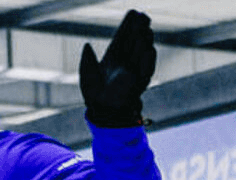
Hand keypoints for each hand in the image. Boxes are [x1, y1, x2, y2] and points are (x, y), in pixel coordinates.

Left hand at [79, 9, 155, 127]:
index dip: (128, 26)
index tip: (132, 12)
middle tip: (142, 15)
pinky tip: (149, 48)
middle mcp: (126, 60)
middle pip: (134, 41)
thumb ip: (87, 60)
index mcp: (114, 57)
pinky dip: (148, 58)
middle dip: (139, 28)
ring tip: (145, 27)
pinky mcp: (140, 81)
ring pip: (141, 52)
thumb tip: (86, 45)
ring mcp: (134, 69)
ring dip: (144, 39)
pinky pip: (146, 68)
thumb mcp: (87, 73)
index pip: (123, 38)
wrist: (102, 110)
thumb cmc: (93, 93)